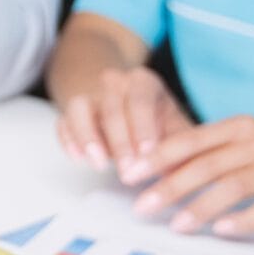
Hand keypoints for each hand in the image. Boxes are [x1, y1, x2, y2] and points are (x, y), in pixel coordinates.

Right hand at [56, 64, 192, 179]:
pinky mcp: (70, 112)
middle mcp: (113, 83)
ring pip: (80, 108)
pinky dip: (68, 139)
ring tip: (98, 164)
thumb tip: (190, 172)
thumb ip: (183, 146)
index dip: (143, 128)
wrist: (125, 105)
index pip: (140, 100)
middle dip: (120, 143)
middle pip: (111, 108)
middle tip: (128, 172)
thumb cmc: (156, 122)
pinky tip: (77, 158)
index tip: (148, 153)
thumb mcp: (175, 127)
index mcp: (143, 82)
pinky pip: (63, 121)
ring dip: (88, 137)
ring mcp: (89, 96)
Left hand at [130, 115, 253, 236]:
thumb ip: (208, 153)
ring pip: (233, 186)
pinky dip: (243, 220)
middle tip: (141, 206)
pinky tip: (222, 231)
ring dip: (201, 206)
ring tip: (176, 225)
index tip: (129, 174)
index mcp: (240, 127)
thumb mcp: (246, 144)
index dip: (157, 157)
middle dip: (169, 187)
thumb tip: (157, 172)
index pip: (191, 140)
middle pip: (206, 165)